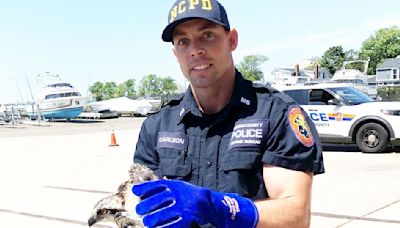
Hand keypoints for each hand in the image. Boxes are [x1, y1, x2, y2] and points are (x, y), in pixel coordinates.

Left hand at [132, 179, 257, 227]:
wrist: (208, 202)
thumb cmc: (187, 194)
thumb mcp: (177, 186)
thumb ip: (160, 187)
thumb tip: (137, 189)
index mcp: (174, 185)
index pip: (155, 185)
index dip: (144, 188)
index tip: (135, 191)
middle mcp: (178, 194)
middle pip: (154, 202)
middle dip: (143, 208)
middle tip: (140, 211)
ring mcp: (182, 207)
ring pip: (159, 216)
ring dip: (150, 220)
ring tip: (147, 222)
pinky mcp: (187, 218)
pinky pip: (170, 226)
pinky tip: (158, 227)